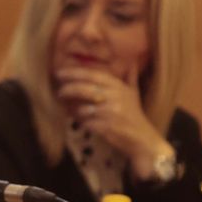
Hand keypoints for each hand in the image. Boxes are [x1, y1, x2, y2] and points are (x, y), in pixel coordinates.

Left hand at [53, 65, 170, 179]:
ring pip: (82, 108)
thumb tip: (133, 62)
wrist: (142, 139)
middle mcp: (116, 97)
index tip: (59, 73)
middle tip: (59, 92)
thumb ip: (130, 78)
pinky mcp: (106, 127)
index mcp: (119, 87)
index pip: (93, 75)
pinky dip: (79, 121)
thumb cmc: (134, 115)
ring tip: (68, 109)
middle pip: (84, 89)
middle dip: (68, 89)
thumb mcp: (134, 94)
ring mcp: (111, 112)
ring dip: (72, 109)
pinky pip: (85, 122)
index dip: (74, 73)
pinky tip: (78, 121)